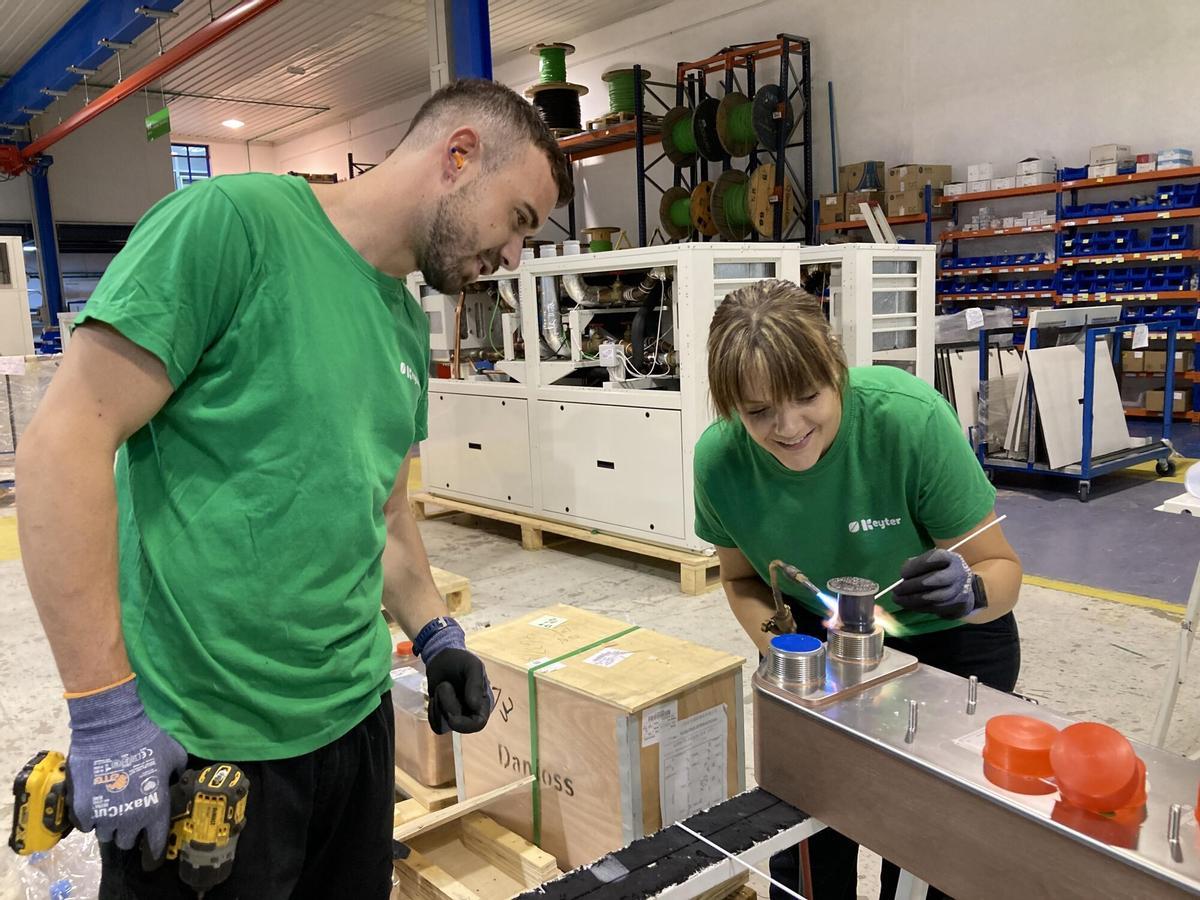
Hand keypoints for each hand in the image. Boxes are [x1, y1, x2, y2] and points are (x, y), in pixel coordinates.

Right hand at [65, 676, 187, 856]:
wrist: (111, 729)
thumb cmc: (147, 740)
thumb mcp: (174, 755)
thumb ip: (178, 774)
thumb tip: (179, 781)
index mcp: (155, 809)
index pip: (156, 843)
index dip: (154, 845)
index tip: (150, 843)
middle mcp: (130, 820)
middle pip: (126, 841)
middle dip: (128, 830)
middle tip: (127, 813)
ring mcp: (104, 817)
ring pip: (105, 834)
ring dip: (108, 823)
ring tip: (109, 805)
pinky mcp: (82, 812)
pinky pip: (86, 826)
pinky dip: (89, 818)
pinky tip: (94, 802)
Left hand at [417, 619, 492, 734]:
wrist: (441, 657)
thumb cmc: (460, 660)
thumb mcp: (472, 666)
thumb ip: (475, 684)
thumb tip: (475, 706)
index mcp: (483, 703)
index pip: (478, 724)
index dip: (465, 725)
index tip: (452, 716)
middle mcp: (471, 712)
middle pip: (459, 726)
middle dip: (447, 707)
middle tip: (443, 686)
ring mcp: (456, 716)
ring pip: (445, 727)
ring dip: (438, 706)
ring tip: (442, 687)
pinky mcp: (443, 716)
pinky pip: (435, 725)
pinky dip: (432, 712)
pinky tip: (434, 697)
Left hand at [892, 549, 980, 619]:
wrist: (964, 587)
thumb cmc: (940, 571)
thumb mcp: (932, 563)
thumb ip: (917, 565)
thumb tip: (903, 575)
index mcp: (950, 558)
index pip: (935, 558)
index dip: (917, 566)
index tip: (902, 573)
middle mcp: (958, 573)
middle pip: (936, 580)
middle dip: (912, 586)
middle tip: (896, 590)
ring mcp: (961, 591)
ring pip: (935, 598)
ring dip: (913, 600)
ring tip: (898, 599)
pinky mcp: (959, 606)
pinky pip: (936, 609)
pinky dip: (919, 607)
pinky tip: (908, 605)